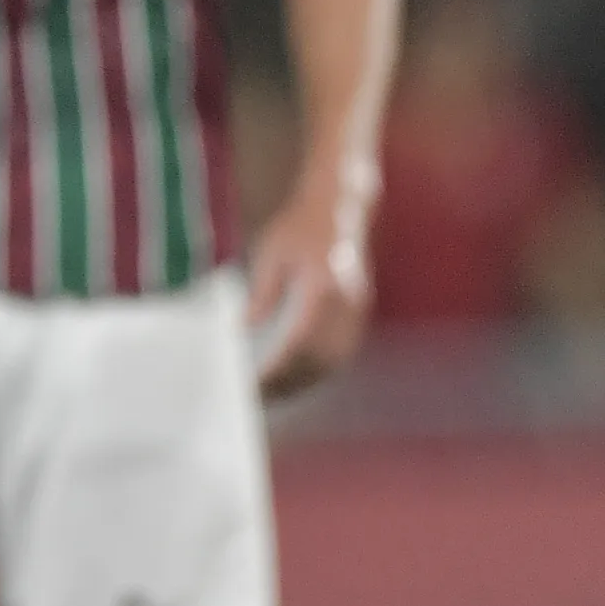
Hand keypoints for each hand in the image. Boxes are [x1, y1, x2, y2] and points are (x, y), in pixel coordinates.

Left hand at [249, 172, 373, 399]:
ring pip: (335, 361)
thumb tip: (244, 328)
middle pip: (320, 359)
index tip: (256, 384)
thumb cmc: (299, 226)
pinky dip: (321, 369)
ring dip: (307, 381)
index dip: (279, 368)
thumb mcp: (271, 254)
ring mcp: (358, 310)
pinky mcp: (360, 312)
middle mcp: (347, 305)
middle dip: (291, 382)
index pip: (300, 342)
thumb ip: (261, 293)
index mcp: (324, 288)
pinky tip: (298, 376)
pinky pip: (343, 352)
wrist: (338, 208)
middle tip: (260, 397)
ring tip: (276, 393)